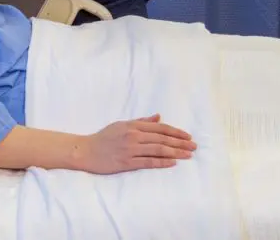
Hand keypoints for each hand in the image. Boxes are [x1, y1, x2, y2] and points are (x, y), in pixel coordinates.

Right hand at [79, 114, 196, 174]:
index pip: (160, 128)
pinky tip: (172, 162)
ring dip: (175, 152)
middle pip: (162, 138)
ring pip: (158, 149)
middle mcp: (134, 136)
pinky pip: (148, 162)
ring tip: (188, 155)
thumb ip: (142, 122)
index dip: (176, 132)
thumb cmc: (104, 137)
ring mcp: (130, 149)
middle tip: (193, 146)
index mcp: (133, 125)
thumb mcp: (122, 124)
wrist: (86, 151)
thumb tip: (158, 117)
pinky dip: (161, 162)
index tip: (188, 136)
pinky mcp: (126, 162)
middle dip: (180, 142)